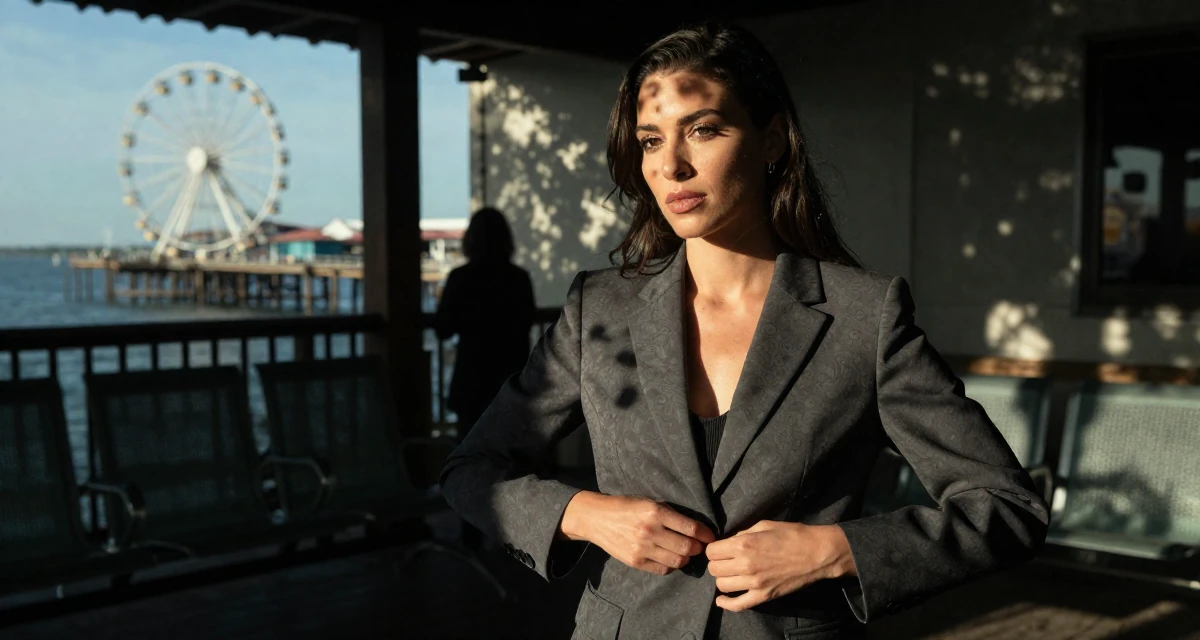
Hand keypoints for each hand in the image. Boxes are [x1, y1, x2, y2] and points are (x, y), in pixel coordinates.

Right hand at [560, 491, 714, 574]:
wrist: (598, 518)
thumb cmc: (627, 507)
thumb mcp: (650, 502)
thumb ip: (671, 515)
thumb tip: (697, 530)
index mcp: (656, 512)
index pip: (691, 528)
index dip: (705, 535)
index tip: (710, 537)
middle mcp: (650, 530)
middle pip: (687, 547)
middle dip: (698, 548)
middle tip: (698, 546)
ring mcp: (642, 548)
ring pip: (678, 561)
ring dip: (686, 558)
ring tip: (684, 552)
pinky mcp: (636, 561)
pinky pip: (663, 569)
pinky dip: (672, 566)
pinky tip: (670, 558)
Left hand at [705, 520, 855, 610]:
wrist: (817, 553)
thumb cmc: (792, 535)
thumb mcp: (763, 525)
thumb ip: (742, 534)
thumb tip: (729, 542)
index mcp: (743, 544)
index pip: (711, 551)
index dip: (714, 549)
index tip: (721, 548)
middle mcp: (745, 565)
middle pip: (714, 569)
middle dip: (717, 563)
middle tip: (727, 560)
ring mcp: (754, 583)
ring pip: (722, 585)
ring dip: (723, 579)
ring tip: (731, 573)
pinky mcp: (764, 596)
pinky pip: (738, 605)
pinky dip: (726, 604)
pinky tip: (721, 600)